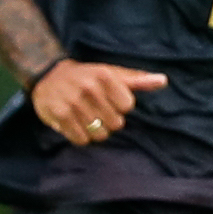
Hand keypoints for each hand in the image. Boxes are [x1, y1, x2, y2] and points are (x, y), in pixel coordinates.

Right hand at [32, 58, 165, 144]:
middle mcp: (89, 88)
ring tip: (86, 117)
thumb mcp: (112, 73)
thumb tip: (163, 80)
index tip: (109, 99)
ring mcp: (73, 102)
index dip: (119, 106)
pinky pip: (82, 140)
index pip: (127, 106)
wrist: (48, 75)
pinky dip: (81, 136)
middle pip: (116, 123)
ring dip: (95, 130)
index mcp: (105, 76)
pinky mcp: (60, 116)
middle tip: (96, 109)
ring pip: (100, 134)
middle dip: (108, 120)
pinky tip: (76, 124)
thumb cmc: (87, 76)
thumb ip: (138, 79)